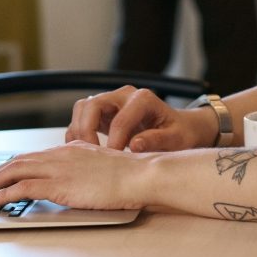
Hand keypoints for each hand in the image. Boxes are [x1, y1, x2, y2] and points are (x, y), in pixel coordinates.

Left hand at [0, 141, 142, 209]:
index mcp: (71, 149)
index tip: (1, 174)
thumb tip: (76, 179)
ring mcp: (59, 169)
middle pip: (19, 161)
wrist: (139, 174)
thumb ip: (85, 168)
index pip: (33, 155)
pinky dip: (4, 194)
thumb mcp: (102, 164)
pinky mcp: (59, 185)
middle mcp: (61, 155)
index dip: (13, 165)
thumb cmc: (129, 173)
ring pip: (15, 171)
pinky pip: (23, 188)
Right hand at [66, 86, 215, 151]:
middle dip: (86, 131)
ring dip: (78, 131)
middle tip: (90, 157)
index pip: (120, 120)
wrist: (177, 127)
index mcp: (143, 99)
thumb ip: (157, 140)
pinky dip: (77, 134)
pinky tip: (83, 152)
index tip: (112, 161)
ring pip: (82, 108)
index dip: (114, 142)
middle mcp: (124, 95)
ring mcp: (111, 101)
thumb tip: (135, 145)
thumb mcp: (176, 138)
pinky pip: (81, 118)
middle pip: (93, 105)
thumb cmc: (178, 132)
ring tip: (85, 156)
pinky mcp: (103, 112)